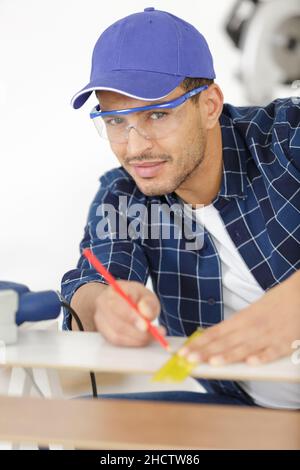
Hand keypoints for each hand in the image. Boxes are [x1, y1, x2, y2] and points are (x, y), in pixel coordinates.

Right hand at [94, 280, 164, 346]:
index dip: (131, 317)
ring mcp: (100, 319)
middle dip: (137, 332)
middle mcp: (102, 304)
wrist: (120, 301)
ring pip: (116, 335)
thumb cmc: (135, 297)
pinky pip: (117, 341)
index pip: (118, 305)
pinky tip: (143, 339)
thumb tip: (146, 314)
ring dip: (137, 339)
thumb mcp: (146, 294)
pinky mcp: (103, 332)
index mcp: (113, 291)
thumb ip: (148, 303)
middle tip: (156, 334)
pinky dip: (132, 342)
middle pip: (116, 323)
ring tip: (152, 336)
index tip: (146, 326)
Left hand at [178, 271, 299, 365]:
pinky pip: (272, 352)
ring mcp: (268, 336)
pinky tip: (250, 363)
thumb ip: (236, 325)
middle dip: (206, 351)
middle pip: (226, 342)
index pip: (217, 332)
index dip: (200, 342)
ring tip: (211, 362)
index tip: (185, 350)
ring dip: (228, 356)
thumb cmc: (277, 302)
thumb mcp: (253, 310)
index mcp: (243, 318)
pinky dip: (262, 357)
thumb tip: (216, 336)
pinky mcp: (284, 344)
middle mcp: (252, 327)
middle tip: (188, 358)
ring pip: (245, 348)